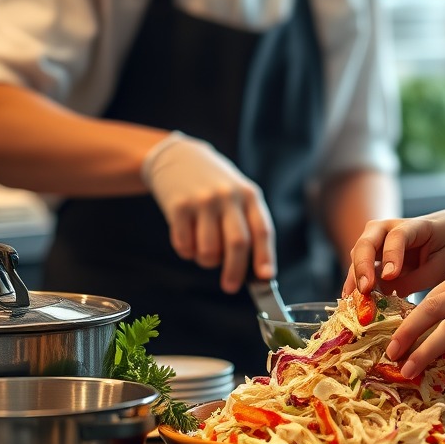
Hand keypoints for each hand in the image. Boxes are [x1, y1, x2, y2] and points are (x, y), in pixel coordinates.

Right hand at [141, 131, 275, 291]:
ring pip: (209, 250)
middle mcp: (228, 196)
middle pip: (237, 244)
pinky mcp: (178, 207)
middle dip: (235, 271)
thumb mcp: (238, 195)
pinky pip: (185, 246)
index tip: (266, 278)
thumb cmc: (215, 185)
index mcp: (249, 195)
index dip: (265, 257)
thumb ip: (247, 225)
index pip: (262, 230)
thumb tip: (256, 269)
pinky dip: (187, 253)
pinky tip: (188, 239)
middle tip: (230, 286)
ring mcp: (202, 201)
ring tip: (205, 252)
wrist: (179, 157)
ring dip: (207, 262)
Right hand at [344, 208, 444, 296]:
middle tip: (365, 289)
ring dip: (355, 277)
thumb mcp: (443, 265)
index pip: (398, 236)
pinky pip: (360, 268)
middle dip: (363, 266)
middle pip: (368, 241)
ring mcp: (379, 241)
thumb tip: (387, 295)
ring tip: (353, 301)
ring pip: (359, 254)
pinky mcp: (375, 256)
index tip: (391, 276)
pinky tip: (352, 302)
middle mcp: (390, 228)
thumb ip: (416, 280)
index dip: (392, 255)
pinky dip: (355, 284)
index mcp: (416, 225)